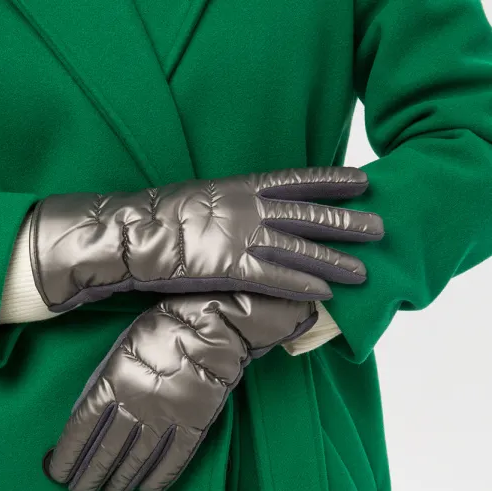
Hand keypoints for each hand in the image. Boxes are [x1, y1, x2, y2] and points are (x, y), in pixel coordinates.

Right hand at [29, 166, 383, 312]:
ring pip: (300, 249)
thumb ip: (234, 206)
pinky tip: (326, 294)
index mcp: (240, 185)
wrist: (128, 234)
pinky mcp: (230, 267)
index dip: (332, 181)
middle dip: (346, 222)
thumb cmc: (160, 218)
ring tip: (364, 270)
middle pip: (308, 214)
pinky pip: (276, 278)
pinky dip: (302, 285)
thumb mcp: (203, 200)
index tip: (363, 180)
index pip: (297, 179)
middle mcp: (248, 207)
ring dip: (334, 260)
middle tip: (380, 227)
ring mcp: (241, 236)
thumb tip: (254, 214)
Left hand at [42, 293, 317, 490]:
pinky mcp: (196, 424)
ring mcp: (168, 417)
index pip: (82, 428)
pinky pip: (174, 460)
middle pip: (107, 451)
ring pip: (138, 460)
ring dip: (121, 482)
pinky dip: (159, 479)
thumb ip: (102, 384)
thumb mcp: (120, 348)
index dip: (69, 455)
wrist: (212, 325)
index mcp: (114, 381)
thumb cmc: (160, 331)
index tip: (59, 474)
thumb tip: (83, 419)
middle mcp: (137, 404)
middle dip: (90, 476)